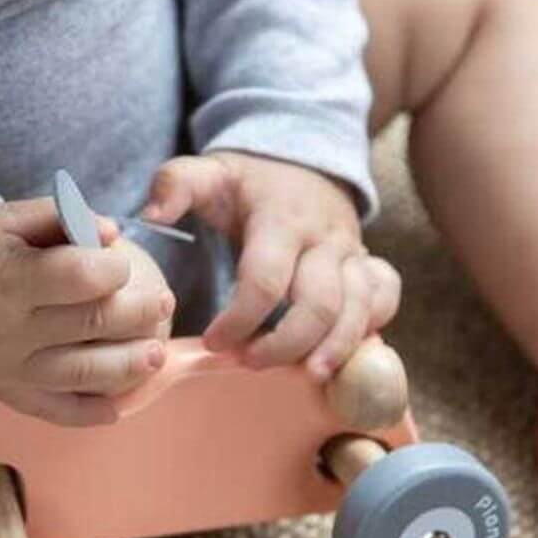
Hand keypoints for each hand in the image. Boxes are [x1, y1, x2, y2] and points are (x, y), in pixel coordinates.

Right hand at [0, 198, 176, 427]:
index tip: (123, 262)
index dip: (114, 268)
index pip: (81, 277)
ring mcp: (11, 367)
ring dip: (129, 367)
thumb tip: (111, 232)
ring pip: (83, 375)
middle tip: (164, 302)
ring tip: (156, 355)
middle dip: (140, 313)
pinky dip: (89, 415)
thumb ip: (60, 217)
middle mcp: (13, 329)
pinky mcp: (7, 393)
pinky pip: (53, 412)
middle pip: (92, 326)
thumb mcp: (7, 219)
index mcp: (13, 279)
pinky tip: (117, 407)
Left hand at [139, 150, 400, 381]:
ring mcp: (353, 252)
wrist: (304, 161)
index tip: (212, 342)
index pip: (266, 278)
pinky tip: (344, 356)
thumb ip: (175, 185)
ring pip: (360, 307)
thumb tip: (152, 215)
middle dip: (286, 342)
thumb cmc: (249, 181)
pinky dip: (371, 328)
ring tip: (309, 377)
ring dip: (336, 347)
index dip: (239, 318)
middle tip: (249, 363)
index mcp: (282, 218)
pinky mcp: (368, 265)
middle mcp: (325, 238)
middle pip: (319, 303)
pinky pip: (385, 298)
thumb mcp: (210, 172)